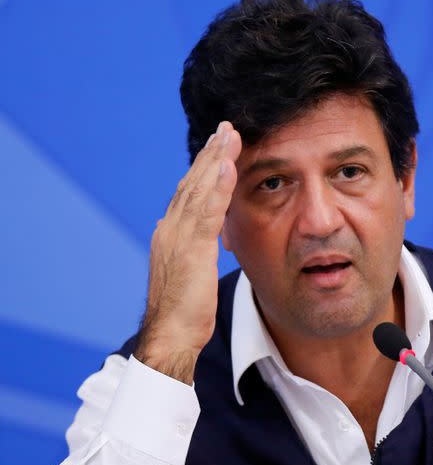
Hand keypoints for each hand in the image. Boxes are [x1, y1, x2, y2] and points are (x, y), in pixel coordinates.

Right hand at [134, 121, 241, 383]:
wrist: (171, 336)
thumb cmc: (184, 311)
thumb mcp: (190, 273)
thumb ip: (195, 250)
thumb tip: (203, 238)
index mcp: (171, 234)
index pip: (189, 193)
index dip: (204, 168)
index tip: (219, 146)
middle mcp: (170, 229)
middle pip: (192, 183)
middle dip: (210, 154)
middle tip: (226, 128)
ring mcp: (178, 237)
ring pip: (198, 189)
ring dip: (215, 159)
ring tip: (229, 135)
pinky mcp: (191, 249)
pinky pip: (207, 211)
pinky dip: (217, 186)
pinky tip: (229, 165)